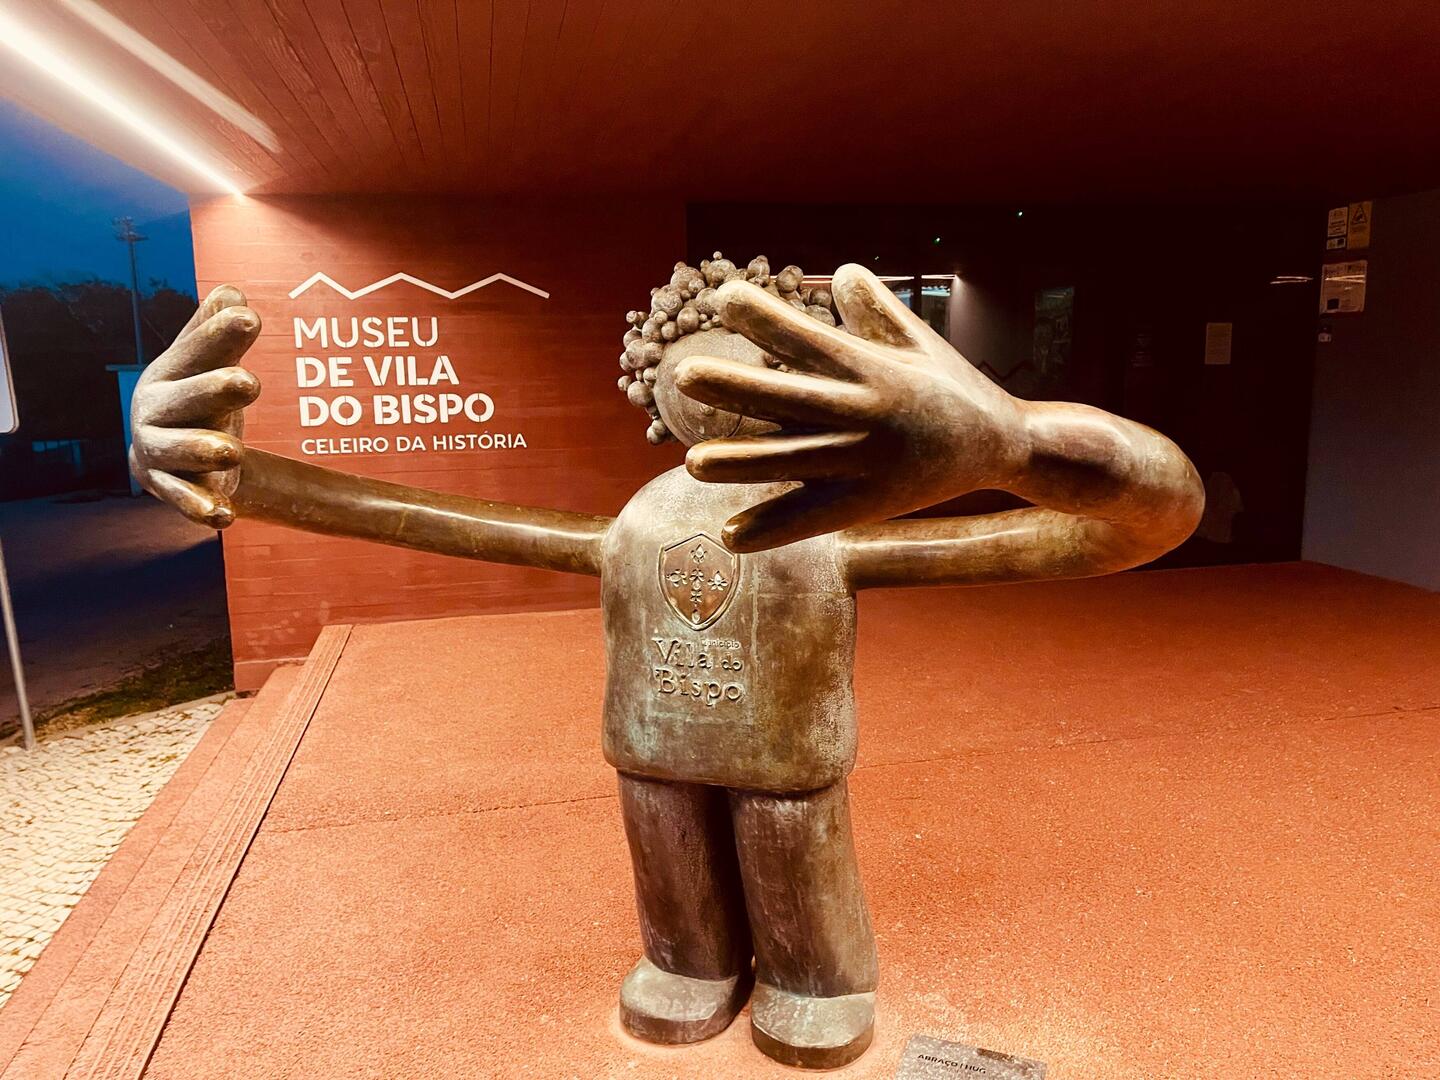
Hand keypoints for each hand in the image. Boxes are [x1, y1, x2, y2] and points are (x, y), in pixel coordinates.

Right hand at [129, 285, 261, 527]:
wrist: (174, 452)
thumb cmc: (198, 396)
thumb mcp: (208, 364)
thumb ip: (217, 331)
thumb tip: (234, 294)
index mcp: (169, 372)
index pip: (197, 350)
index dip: (220, 334)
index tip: (251, 318)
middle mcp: (156, 410)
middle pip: (186, 398)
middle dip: (214, 389)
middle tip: (248, 382)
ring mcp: (160, 451)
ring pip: (181, 450)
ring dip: (205, 449)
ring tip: (234, 451)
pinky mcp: (169, 488)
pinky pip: (183, 499)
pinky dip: (201, 508)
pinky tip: (224, 516)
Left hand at [675, 264, 1030, 550]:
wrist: (1006, 446)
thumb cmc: (953, 386)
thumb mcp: (919, 341)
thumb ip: (876, 309)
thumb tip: (841, 270)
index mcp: (875, 368)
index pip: (812, 340)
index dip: (769, 319)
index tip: (723, 298)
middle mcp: (867, 414)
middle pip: (792, 400)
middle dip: (737, 388)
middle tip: (683, 375)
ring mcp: (866, 463)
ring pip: (795, 463)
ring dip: (743, 464)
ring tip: (691, 462)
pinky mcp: (869, 503)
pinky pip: (814, 517)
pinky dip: (774, 528)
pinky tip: (731, 534)